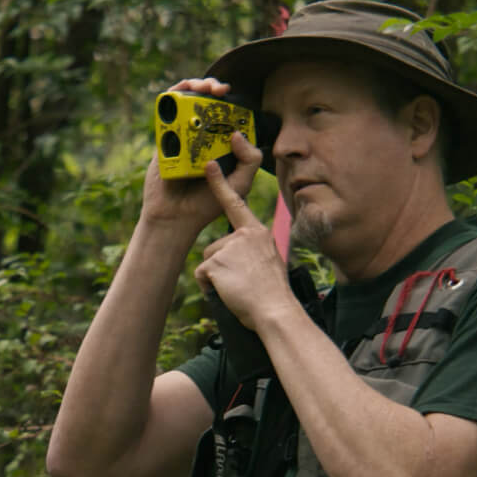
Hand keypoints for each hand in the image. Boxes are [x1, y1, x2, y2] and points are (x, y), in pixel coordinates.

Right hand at [139, 78, 261, 230]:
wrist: (176, 217)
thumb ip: (249, 160)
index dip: (231, 101)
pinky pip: (165, 114)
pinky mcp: (164, 140)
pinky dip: (171, 99)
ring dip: (193, 86)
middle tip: (219, 89)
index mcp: (221, 144)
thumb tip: (237, 133)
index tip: (234, 98)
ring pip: (185, 102)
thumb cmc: (208, 203)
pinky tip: (181, 95)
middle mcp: (201, 137)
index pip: (227, 113)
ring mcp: (181, 136)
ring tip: (202, 88)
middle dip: (212, 87)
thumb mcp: (241, 183)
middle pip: (205, 102)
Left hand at [193, 134, 294, 331]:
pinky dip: (210, 288)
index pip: (236, 204)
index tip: (210, 166)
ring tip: (238, 288)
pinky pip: (202, 276)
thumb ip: (253, 251)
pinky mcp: (215, 262)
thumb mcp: (268, 262)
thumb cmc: (273, 293)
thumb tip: (240, 257)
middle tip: (243, 283)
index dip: (220, 185)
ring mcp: (228, 247)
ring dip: (217, 278)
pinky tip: (228, 293)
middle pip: (216, 246)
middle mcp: (243, 235)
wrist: (274, 310)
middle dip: (221, 265)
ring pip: (208, 261)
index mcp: (257, 232)